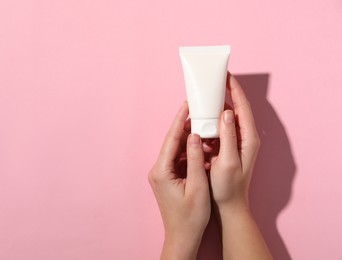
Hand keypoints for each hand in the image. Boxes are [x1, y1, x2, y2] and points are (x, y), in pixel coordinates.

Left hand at [148, 102, 209, 259]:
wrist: (183, 235)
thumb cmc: (191, 216)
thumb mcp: (198, 186)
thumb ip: (196, 159)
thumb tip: (194, 136)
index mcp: (162, 171)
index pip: (171, 140)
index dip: (179, 121)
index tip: (186, 105)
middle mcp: (158, 170)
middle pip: (172, 142)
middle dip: (184, 127)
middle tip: (196, 110)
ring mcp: (161, 174)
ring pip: (175, 150)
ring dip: (188, 139)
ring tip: (201, 125)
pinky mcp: (167, 178)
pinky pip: (178, 159)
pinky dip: (188, 152)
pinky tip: (200, 146)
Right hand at [206, 74, 271, 259]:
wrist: (229, 205)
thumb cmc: (228, 187)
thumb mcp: (228, 161)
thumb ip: (228, 136)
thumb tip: (228, 112)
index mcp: (249, 139)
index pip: (244, 107)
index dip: (235, 89)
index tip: (227, 75)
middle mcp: (245, 138)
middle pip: (236, 109)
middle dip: (225, 94)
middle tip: (212, 82)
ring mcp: (237, 142)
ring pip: (227, 119)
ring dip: (216, 109)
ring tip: (204, 98)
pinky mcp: (228, 148)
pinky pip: (219, 130)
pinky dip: (210, 123)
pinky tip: (200, 121)